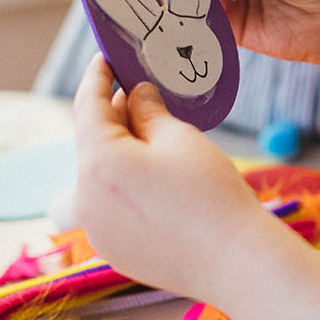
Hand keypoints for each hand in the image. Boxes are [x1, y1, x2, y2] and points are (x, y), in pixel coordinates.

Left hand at [69, 54, 282, 300]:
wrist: (234, 261)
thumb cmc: (210, 193)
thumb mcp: (180, 136)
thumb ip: (148, 111)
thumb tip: (135, 96)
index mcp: (98, 161)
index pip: (87, 106)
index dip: (96, 77)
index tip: (105, 59)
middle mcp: (85, 198)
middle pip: (91, 143)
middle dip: (113, 116)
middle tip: (139, 92)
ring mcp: (95, 229)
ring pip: (98, 175)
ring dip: (117, 152)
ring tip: (151, 137)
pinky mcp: (111, 249)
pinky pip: (108, 206)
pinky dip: (122, 185)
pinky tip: (155, 180)